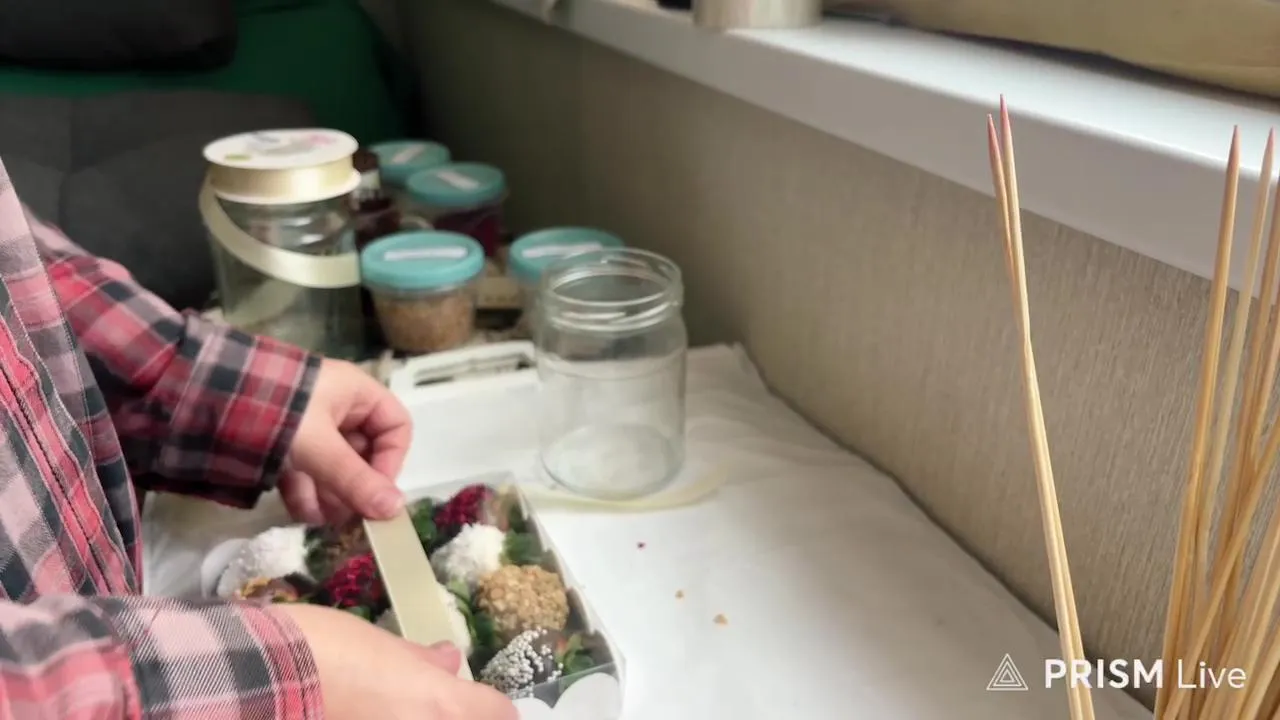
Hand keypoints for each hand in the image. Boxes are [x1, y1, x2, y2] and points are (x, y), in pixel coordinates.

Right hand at [272, 604, 516, 719]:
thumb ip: (421, 661)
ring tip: (385, 704)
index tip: (475, 700)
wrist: (258, 681)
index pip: (499, 714)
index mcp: (442, 708)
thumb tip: (447, 661)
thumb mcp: (381, 646)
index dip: (490, 707)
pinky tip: (359, 711)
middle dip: (452, 714)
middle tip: (421, 701)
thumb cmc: (324, 650)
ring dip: (411, 718)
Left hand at [282, 359, 412, 524]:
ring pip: (333, 466)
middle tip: (351, 518)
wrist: (203, 396)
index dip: (392, 461)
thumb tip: (395, 512)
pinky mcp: (282, 444)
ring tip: (324, 523)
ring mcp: (308, 427)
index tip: (377, 492)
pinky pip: (306, 471)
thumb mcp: (318, 446)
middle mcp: (336, 408)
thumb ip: (354, 479)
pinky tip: (303, 515)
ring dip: (332, 496)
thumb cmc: (276, 411)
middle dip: (356, 487)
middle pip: (364, 452)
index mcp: (356, 394)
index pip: (395, 427)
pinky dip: (306, 494)